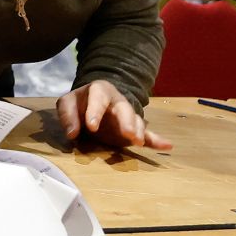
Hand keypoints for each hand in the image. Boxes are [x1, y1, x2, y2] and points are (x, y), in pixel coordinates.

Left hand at [56, 80, 171, 149]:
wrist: (91, 104)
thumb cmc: (78, 104)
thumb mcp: (67, 104)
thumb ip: (67, 116)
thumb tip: (72, 133)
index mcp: (99, 91)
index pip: (98, 97)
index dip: (95, 111)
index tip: (91, 127)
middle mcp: (117, 101)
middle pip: (125, 108)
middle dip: (127, 121)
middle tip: (128, 134)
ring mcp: (127, 116)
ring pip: (136, 120)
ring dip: (138, 131)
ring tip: (138, 142)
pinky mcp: (132, 129)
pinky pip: (146, 134)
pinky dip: (155, 140)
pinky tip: (168, 145)